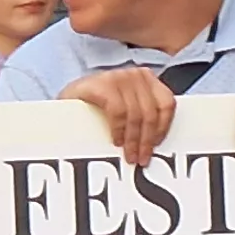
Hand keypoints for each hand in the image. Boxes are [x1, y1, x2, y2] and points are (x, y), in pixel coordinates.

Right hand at [65, 67, 182, 166]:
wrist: (67, 97)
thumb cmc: (99, 106)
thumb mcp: (127, 107)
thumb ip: (143, 115)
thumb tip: (157, 142)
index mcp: (147, 79)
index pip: (167, 103)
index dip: (164, 127)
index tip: (156, 146)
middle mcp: (136, 75)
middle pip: (151, 112)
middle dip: (147, 140)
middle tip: (141, 159)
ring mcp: (119, 77)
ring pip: (136, 114)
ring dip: (133, 140)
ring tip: (129, 155)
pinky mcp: (102, 84)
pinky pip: (118, 111)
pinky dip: (119, 129)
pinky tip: (116, 140)